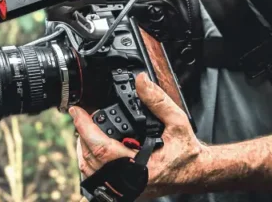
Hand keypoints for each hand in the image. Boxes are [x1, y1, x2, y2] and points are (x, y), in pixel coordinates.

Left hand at [68, 72, 209, 199]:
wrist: (196, 172)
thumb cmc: (187, 152)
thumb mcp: (177, 122)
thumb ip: (158, 101)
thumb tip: (140, 81)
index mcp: (142, 167)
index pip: (102, 148)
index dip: (85, 128)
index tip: (76, 111)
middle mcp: (131, 181)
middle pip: (90, 160)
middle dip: (81, 135)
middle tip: (80, 116)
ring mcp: (127, 188)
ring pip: (91, 172)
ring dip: (83, 149)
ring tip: (84, 129)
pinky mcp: (125, 189)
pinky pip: (98, 178)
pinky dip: (91, 161)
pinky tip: (93, 147)